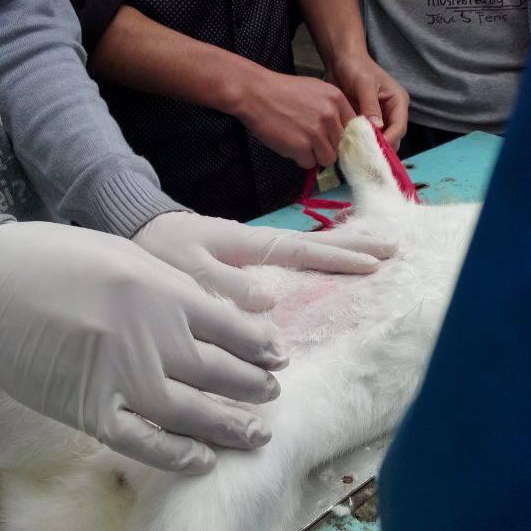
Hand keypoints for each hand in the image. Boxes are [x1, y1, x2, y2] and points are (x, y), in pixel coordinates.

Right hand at [0, 222, 287, 472]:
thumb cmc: (54, 260)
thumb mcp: (126, 257)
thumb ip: (170, 289)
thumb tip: (212, 318)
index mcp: (162, 291)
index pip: (230, 326)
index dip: (259, 345)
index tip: (277, 356)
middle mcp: (150, 337)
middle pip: (220, 371)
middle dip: (254, 386)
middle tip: (273, 394)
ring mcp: (121, 377)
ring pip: (192, 413)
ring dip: (230, 426)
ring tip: (258, 434)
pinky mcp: (88, 411)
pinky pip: (142, 442)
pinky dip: (175, 455)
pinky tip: (201, 461)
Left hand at [134, 213, 396, 311]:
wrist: (136, 229)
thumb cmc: (160, 250)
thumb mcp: (188, 268)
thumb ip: (225, 284)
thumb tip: (271, 300)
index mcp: (247, 243)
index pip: (301, 250)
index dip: (338, 257)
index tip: (374, 263)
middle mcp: (256, 245)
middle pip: (314, 244)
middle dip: (353, 246)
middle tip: (394, 248)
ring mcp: (251, 250)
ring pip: (303, 250)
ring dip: (339, 251)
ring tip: (375, 252)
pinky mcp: (242, 259)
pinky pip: (285, 260)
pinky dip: (312, 261)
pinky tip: (325, 270)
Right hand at [228, 68, 355, 168]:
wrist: (255, 93)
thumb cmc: (281, 91)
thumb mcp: (315, 90)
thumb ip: (331, 108)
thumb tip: (340, 130)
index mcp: (336, 99)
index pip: (353, 127)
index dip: (341, 135)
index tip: (331, 138)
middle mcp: (330, 115)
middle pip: (340, 145)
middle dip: (326, 146)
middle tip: (308, 139)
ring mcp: (316, 132)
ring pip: (328, 158)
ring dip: (314, 155)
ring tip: (298, 142)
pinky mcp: (302, 147)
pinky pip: (309, 164)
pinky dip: (299, 159)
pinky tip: (289, 144)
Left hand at [329, 53, 408, 149]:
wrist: (341, 61)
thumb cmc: (356, 67)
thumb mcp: (364, 84)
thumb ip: (370, 105)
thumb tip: (377, 127)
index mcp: (398, 102)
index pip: (399, 127)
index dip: (389, 140)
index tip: (374, 149)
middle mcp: (391, 113)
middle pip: (392, 138)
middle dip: (380, 148)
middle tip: (364, 157)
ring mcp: (379, 119)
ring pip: (380, 141)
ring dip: (370, 148)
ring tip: (356, 155)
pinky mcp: (366, 123)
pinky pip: (366, 138)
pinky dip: (360, 145)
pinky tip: (350, 150)